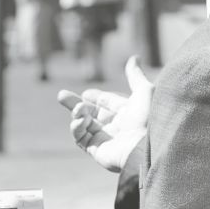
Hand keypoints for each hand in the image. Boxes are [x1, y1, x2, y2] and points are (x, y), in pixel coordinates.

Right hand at [57, 54, 153, 171]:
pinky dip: (77, 127)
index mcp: (126, 114)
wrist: (146, 149)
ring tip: (79, 109)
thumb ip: (134, 75)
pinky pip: (80, 138)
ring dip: (77, 114)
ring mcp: (104, 140)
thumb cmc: (148, 121)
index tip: (86, 93)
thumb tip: (134, 57)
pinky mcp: (96, 151)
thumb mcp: (144, 92)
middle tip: (61, 95)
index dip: (95, 97)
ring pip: (82, 124)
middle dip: (75, 104)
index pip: (106, 104)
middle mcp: (115, 127)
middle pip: (90, 113)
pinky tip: (81, 120)